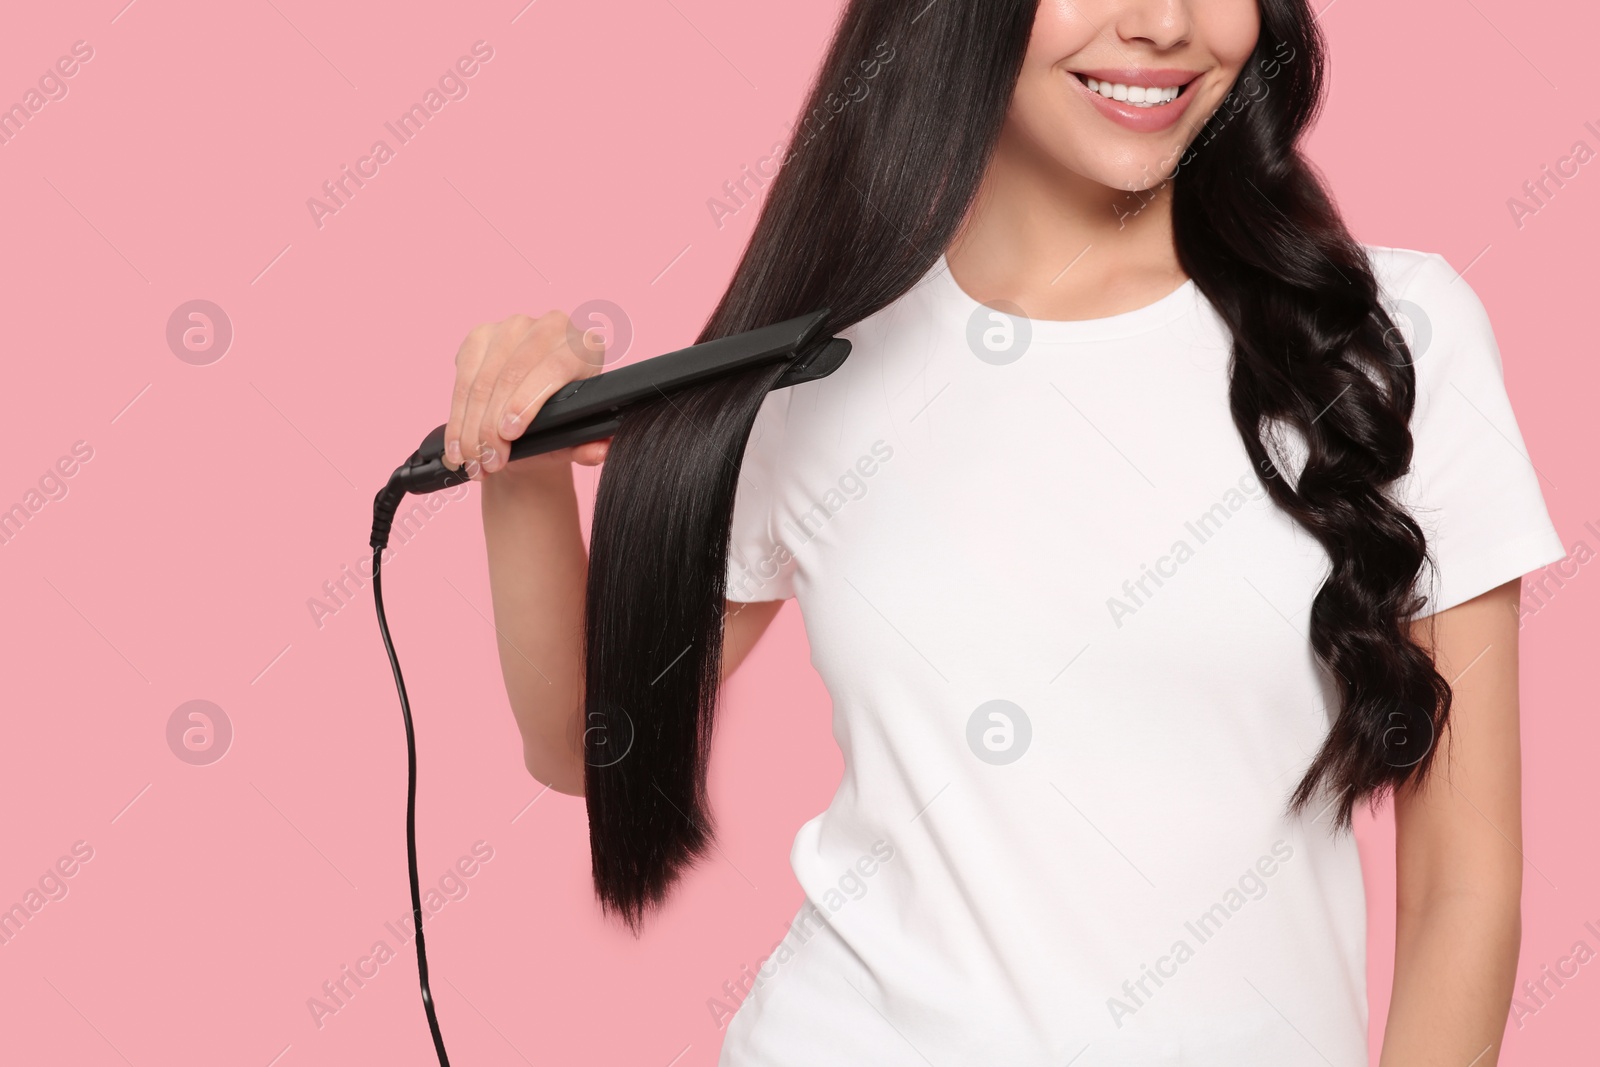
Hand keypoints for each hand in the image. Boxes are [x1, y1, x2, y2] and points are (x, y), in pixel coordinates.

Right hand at [444, 310, 611, 478]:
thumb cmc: (561, 423)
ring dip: (472, 425)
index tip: (509, 434)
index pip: (554, 367)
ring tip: (472, 459)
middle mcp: (552, 326)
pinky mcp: (481, 334)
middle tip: (488, 460)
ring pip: (483, 379)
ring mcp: (514, 326)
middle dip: (493, 424)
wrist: (534, 415)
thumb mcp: (574, 439)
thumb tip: (599, 451)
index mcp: (585, 346)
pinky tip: (458, 443)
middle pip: (512, 374)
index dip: (527, 401)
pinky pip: (463, 377)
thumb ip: (588, 446)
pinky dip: (458, 416)